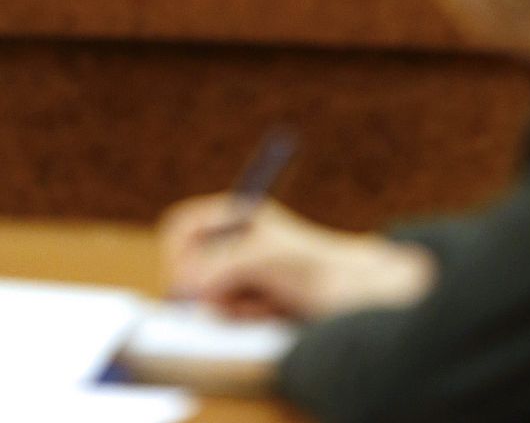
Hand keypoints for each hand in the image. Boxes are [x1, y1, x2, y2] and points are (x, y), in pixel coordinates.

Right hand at [159, 194, 435, 321]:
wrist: (350, 295)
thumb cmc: (312, 264)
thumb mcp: (263, 257)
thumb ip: (220, 266)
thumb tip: (185, 285)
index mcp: (237, 215)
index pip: (183, 225)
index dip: (176, 250)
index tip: (184, 276)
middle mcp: (234, 241)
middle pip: (188, 265)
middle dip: (208, 286)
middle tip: (230, 294)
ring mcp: (239, 271)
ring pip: (204, 296)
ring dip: (230, 304)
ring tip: (266, 298)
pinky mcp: (248, 300)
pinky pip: (223, 315)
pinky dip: (243, 317)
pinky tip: (271, 309)